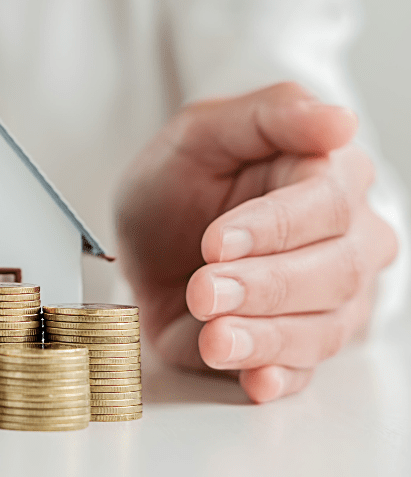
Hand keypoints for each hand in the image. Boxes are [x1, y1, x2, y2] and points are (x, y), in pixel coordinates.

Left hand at [116, 82, 397, 402]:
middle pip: (334, 272)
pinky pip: (302, 372)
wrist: (148, 232)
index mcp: (331, 178)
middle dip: (265, 285)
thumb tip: (338, 121)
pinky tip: (255, 379)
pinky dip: (279, 378)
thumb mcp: (203, 130)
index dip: (273, 227)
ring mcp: (325, 300)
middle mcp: (345, 242)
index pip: (327, 205)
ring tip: (214, 335)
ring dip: (267, 336)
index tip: (215, 241)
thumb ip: (268, 114)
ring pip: (323, 327)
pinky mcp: (292, 345)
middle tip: (204, 288)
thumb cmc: (182, 177)